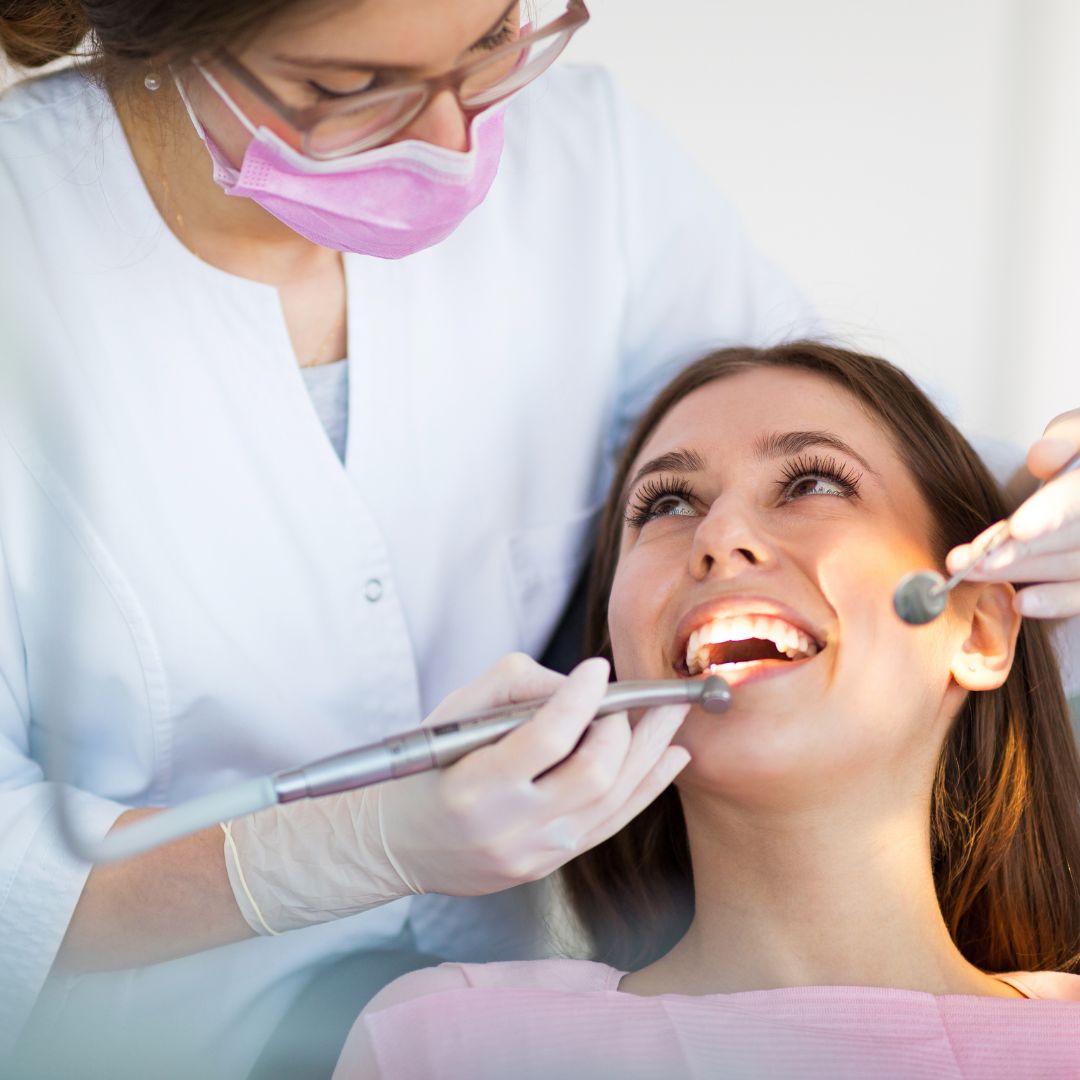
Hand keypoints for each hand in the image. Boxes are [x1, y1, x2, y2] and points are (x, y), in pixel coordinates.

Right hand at [377, 653, 690, 895]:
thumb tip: (577, 685)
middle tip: (628, 697)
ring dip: (649, 751)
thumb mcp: (452, 713)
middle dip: (623, 727)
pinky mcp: (552, 864)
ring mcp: (536, 853)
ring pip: (613, 799)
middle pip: (593, 774)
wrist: (401, 844)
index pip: (547, 738)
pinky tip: (670, 757)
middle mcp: (510, 828)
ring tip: (672, 714)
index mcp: (475, 787)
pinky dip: (648, 786)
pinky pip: (613, 822)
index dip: (581, 699)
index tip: (598, 668)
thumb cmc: (428, 767)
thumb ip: (514, 686)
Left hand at [947, 409, 1079, 617]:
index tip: (1018, 530)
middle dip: (1015, 551)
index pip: (1076, 499)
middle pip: (1066, 540)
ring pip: (1067, 568)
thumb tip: (1041, 458)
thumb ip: (1064, 439)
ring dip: (1017, 573)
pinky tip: (1020, 602)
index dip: (1049, 514)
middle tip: (965, 561)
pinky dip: (1055, 601)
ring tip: (968, 572)